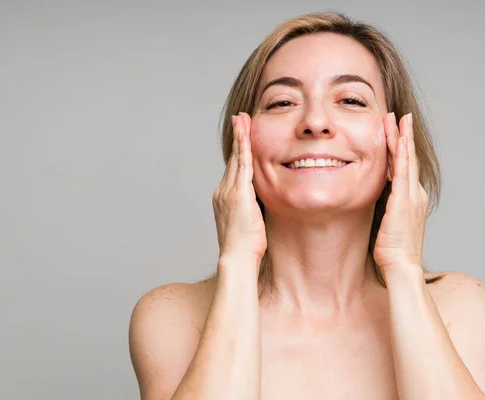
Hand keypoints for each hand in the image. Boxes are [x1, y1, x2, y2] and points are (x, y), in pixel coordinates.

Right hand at [212, 112, 266, 264]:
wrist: (237, 257)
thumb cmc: (245, 248)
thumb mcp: (249, 224)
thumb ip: (253, 210)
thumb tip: (261, 206)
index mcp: (225, 198)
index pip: (233, 170)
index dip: (238, 152)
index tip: (241, 137)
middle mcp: (223, 191)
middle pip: (232, 159)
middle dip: (237, 137)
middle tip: (239, 118)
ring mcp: (229, 191)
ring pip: (236, 158)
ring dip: (240, 136)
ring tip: (242, 118)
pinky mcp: (238, 192)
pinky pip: (242, 164)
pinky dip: (244, 147)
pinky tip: (246, 134)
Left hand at [373, 112, 427, 273]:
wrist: (402, 266)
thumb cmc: (393, 251)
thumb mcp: (389, 223)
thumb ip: (385, 207)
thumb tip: (375, 199)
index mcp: (412, 199)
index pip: (406, 167)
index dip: (401, 148)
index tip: (396, 131)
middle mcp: (415, 194)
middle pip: (409, 158)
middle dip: (403, 135)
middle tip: (401, 116)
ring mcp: (411, 196)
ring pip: (407, 160)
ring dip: (402, 137)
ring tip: (399, 118)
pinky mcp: (403, 200)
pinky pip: (402, 171)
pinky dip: (401, 154)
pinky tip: (398, 139)